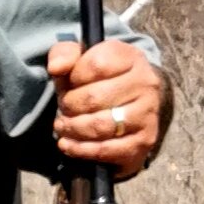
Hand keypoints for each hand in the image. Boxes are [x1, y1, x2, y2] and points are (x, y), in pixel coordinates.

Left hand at [48, 38, 170, 176]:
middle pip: (94, 98)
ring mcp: (147, 113)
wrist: (131, 106)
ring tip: (63, 126)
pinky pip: (105, 149)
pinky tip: (67, 144)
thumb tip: (56, 67)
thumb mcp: (80, 60)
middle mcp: (145, 83)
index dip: (74, 77)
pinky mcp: (143, 141)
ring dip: (73, 128)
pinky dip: (80, 149)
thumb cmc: (99, 81)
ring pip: (99, 125)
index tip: (70, 84)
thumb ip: (64, 54)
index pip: (97, 64)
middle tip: (64, 109)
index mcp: (131, 57)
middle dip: (69, 106)